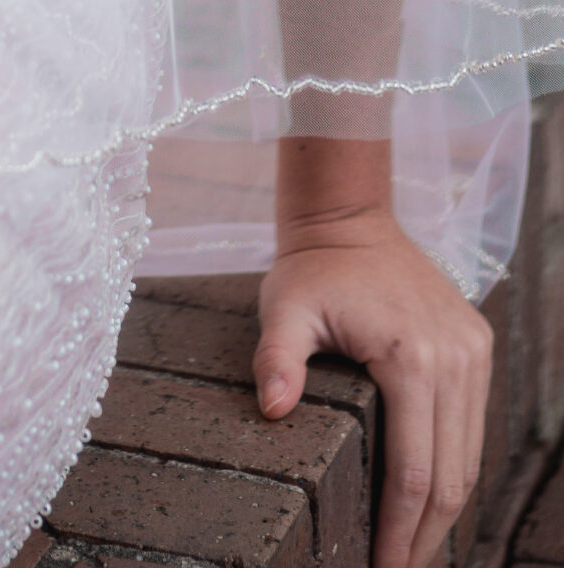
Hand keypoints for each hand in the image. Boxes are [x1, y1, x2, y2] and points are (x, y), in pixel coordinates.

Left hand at [255, 208, 492, 567]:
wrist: (349, 216)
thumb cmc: (311, 268)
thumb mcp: (282, 309)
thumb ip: (277, 359)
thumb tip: (272, 410)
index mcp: (411, 357)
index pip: (413, 473)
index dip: (398, 530)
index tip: (380, 567)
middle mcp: (454, 359)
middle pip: (450, 478)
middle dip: (423, 536)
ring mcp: (471, 353)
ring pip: (469, 458)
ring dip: (444, 511)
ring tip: (411, 548)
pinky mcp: (476, 347)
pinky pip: (472, 426)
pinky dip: (455, 468)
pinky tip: (430, 499)